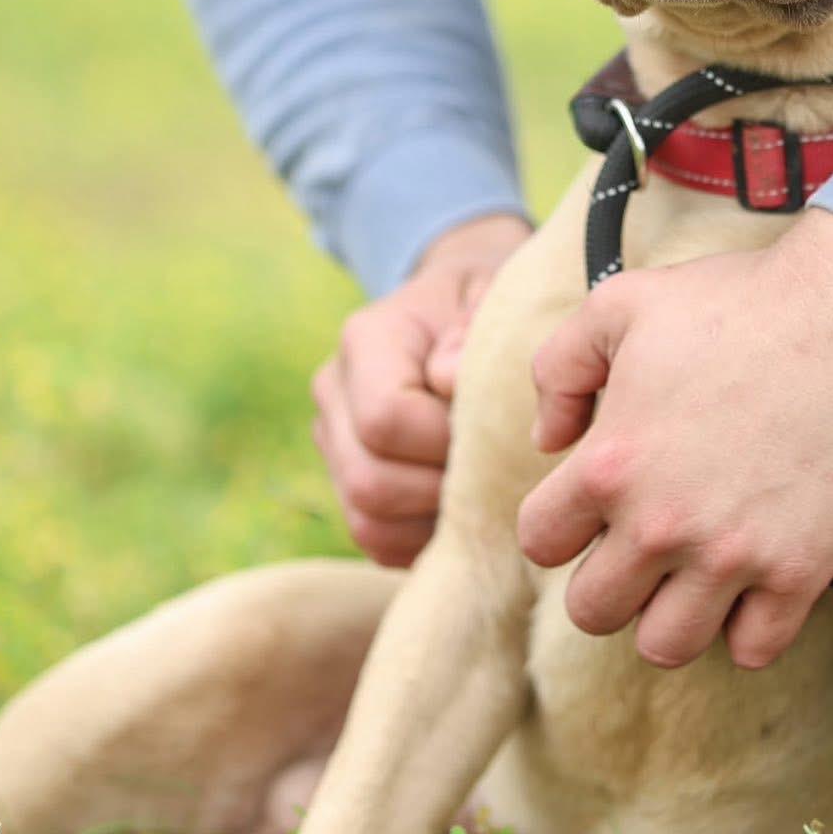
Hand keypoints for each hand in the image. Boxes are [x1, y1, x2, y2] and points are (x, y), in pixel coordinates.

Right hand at [313, 213, 531, 564]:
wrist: (463, 312)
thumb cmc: (490, 304)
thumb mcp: (495, 292)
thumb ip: (476, 326)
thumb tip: (448, 378)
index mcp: (366, 340)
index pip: (386, 419)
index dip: (446, 442)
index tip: (496, 430)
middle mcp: (334, 393)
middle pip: (369, 481)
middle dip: (443, 490)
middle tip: (498, 472)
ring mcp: (334, 443)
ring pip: (367, 521)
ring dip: (434, 522)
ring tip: (484, 492)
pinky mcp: (348, 484)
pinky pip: (376, 541)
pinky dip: (425, 540)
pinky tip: (466, 510)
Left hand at [517, 212, 832, 668]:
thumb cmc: (738, 302)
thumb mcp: (621, 304)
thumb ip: (560, 368)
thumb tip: (548, 440)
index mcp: (607, 465)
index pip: (539, 541)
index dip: (559, 524)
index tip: (590, 508)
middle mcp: (660, 525)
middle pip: (591, 611)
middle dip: (605, 581)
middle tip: (638, 548)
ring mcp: (732, 556)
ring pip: (665, 647)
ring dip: (667, 618)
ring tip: (688, 577)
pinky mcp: (799, 571)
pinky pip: (753, 649)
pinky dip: (745, 630)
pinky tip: (749, 587)